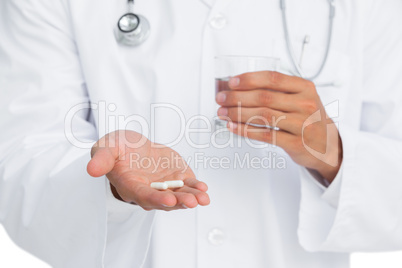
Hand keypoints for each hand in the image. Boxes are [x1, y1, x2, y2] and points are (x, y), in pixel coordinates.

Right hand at [87, 130, 209, 210]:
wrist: (133, 146)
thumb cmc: (117, 148)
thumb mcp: (106, 147)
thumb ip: (101, 158)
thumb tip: (91, 169)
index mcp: (130, 186)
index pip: (143, 196)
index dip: (155, 199)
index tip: (168, 200)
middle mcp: (149, 190)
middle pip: (165, 200)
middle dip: (179, 202)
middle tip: (192, 202)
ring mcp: (165, 186)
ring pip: (179, 196)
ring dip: (191, 198)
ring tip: (203, 198)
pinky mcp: (177, 178)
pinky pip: (187, 185)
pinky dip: (196, 188)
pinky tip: (204, 189)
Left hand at [216, 71, 342, 181]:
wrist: (328, 145)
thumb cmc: (310, 119)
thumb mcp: (301, 98)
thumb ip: (277, 91)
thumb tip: (241, 87)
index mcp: (304, 88)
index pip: (272, 78)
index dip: (249, 79)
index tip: (232, 82)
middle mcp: (305, 104)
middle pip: (264, 97)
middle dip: (237, 97)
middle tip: (221, 99)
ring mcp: (301, 124)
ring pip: (262, 115)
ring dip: (237, 113)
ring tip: (222, 113)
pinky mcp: (296, 143)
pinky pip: (265, 135)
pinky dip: (245, 130)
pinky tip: (233, 127)